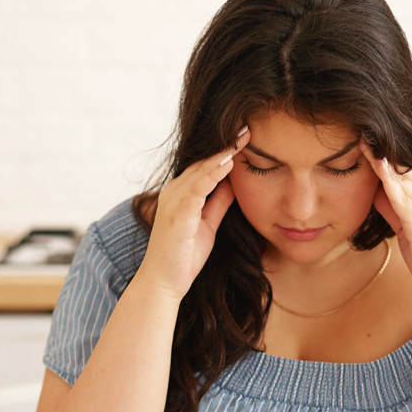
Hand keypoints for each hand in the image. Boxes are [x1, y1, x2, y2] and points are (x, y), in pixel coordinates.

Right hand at [139, 127, 250, 300]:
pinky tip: (228, 162)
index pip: (205, 166)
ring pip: (200, 170)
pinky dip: (212, 174)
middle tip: (247, 126)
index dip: (225, 151)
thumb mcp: (208, 225)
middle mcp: (173, 192)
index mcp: (181, 194)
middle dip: (225, 145)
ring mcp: (173, 201)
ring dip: (222, 153)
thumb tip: (233, 183)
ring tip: (241, 137)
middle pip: (203, 162)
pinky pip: (197, 188)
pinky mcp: (177, 214)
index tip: (245, 136)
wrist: (164, 284)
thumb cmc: (183, 257)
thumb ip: (217, 203)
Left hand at [361, 140, 411, 301]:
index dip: (384, 156)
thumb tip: (377, 191)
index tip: (364, 140)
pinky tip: (378, 167)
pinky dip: (390, 181)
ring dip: (383, 160)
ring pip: (403, 177)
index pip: (404, 169)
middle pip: (403, 167)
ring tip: (363, 140)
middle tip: (359, 132)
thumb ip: (393, 209)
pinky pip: (404, 197)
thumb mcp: (406, 228)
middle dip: (382, 151)